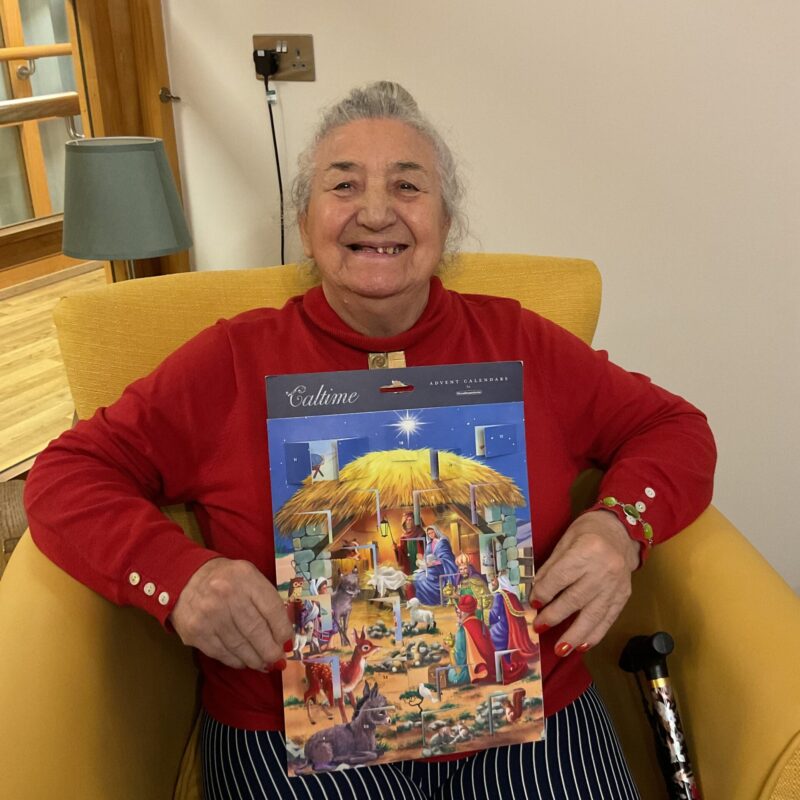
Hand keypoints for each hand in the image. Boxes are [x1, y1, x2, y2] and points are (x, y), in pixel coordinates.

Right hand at [169, 558, 293, 670]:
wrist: (185, 578)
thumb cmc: (226, 579)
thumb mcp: (249, 576)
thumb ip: (266, 600)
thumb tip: (283, 634)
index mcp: (245, 577)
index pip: (272, 609)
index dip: (283, 630)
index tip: (288, 642)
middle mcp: (227, 595)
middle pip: (256, 631)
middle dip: (271, 651)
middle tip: (278, 659)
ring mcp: (209, 615)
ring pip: (239, 646)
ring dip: (255, 659)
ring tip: (264, 664)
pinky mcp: (196, 633)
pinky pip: (222, 653)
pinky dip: (236, 661)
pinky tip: (244, 661)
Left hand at [529, 510, 638, 655]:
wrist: (622, 530)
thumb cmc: (588, 532)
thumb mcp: (566, 541)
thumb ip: (551, 567)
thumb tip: (535, 591)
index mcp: (587, 550)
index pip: (561, 577)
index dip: (544, 592)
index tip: (532, 603)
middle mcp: (604, 570)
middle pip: (575, 599)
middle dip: (554, 616)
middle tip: (538, 627)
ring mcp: (616, 586)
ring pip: (593, 615)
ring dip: (574, 635)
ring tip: (560, 649)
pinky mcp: (623, 596)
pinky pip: (608, 619)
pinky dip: (594, 634)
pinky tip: (582, 646)